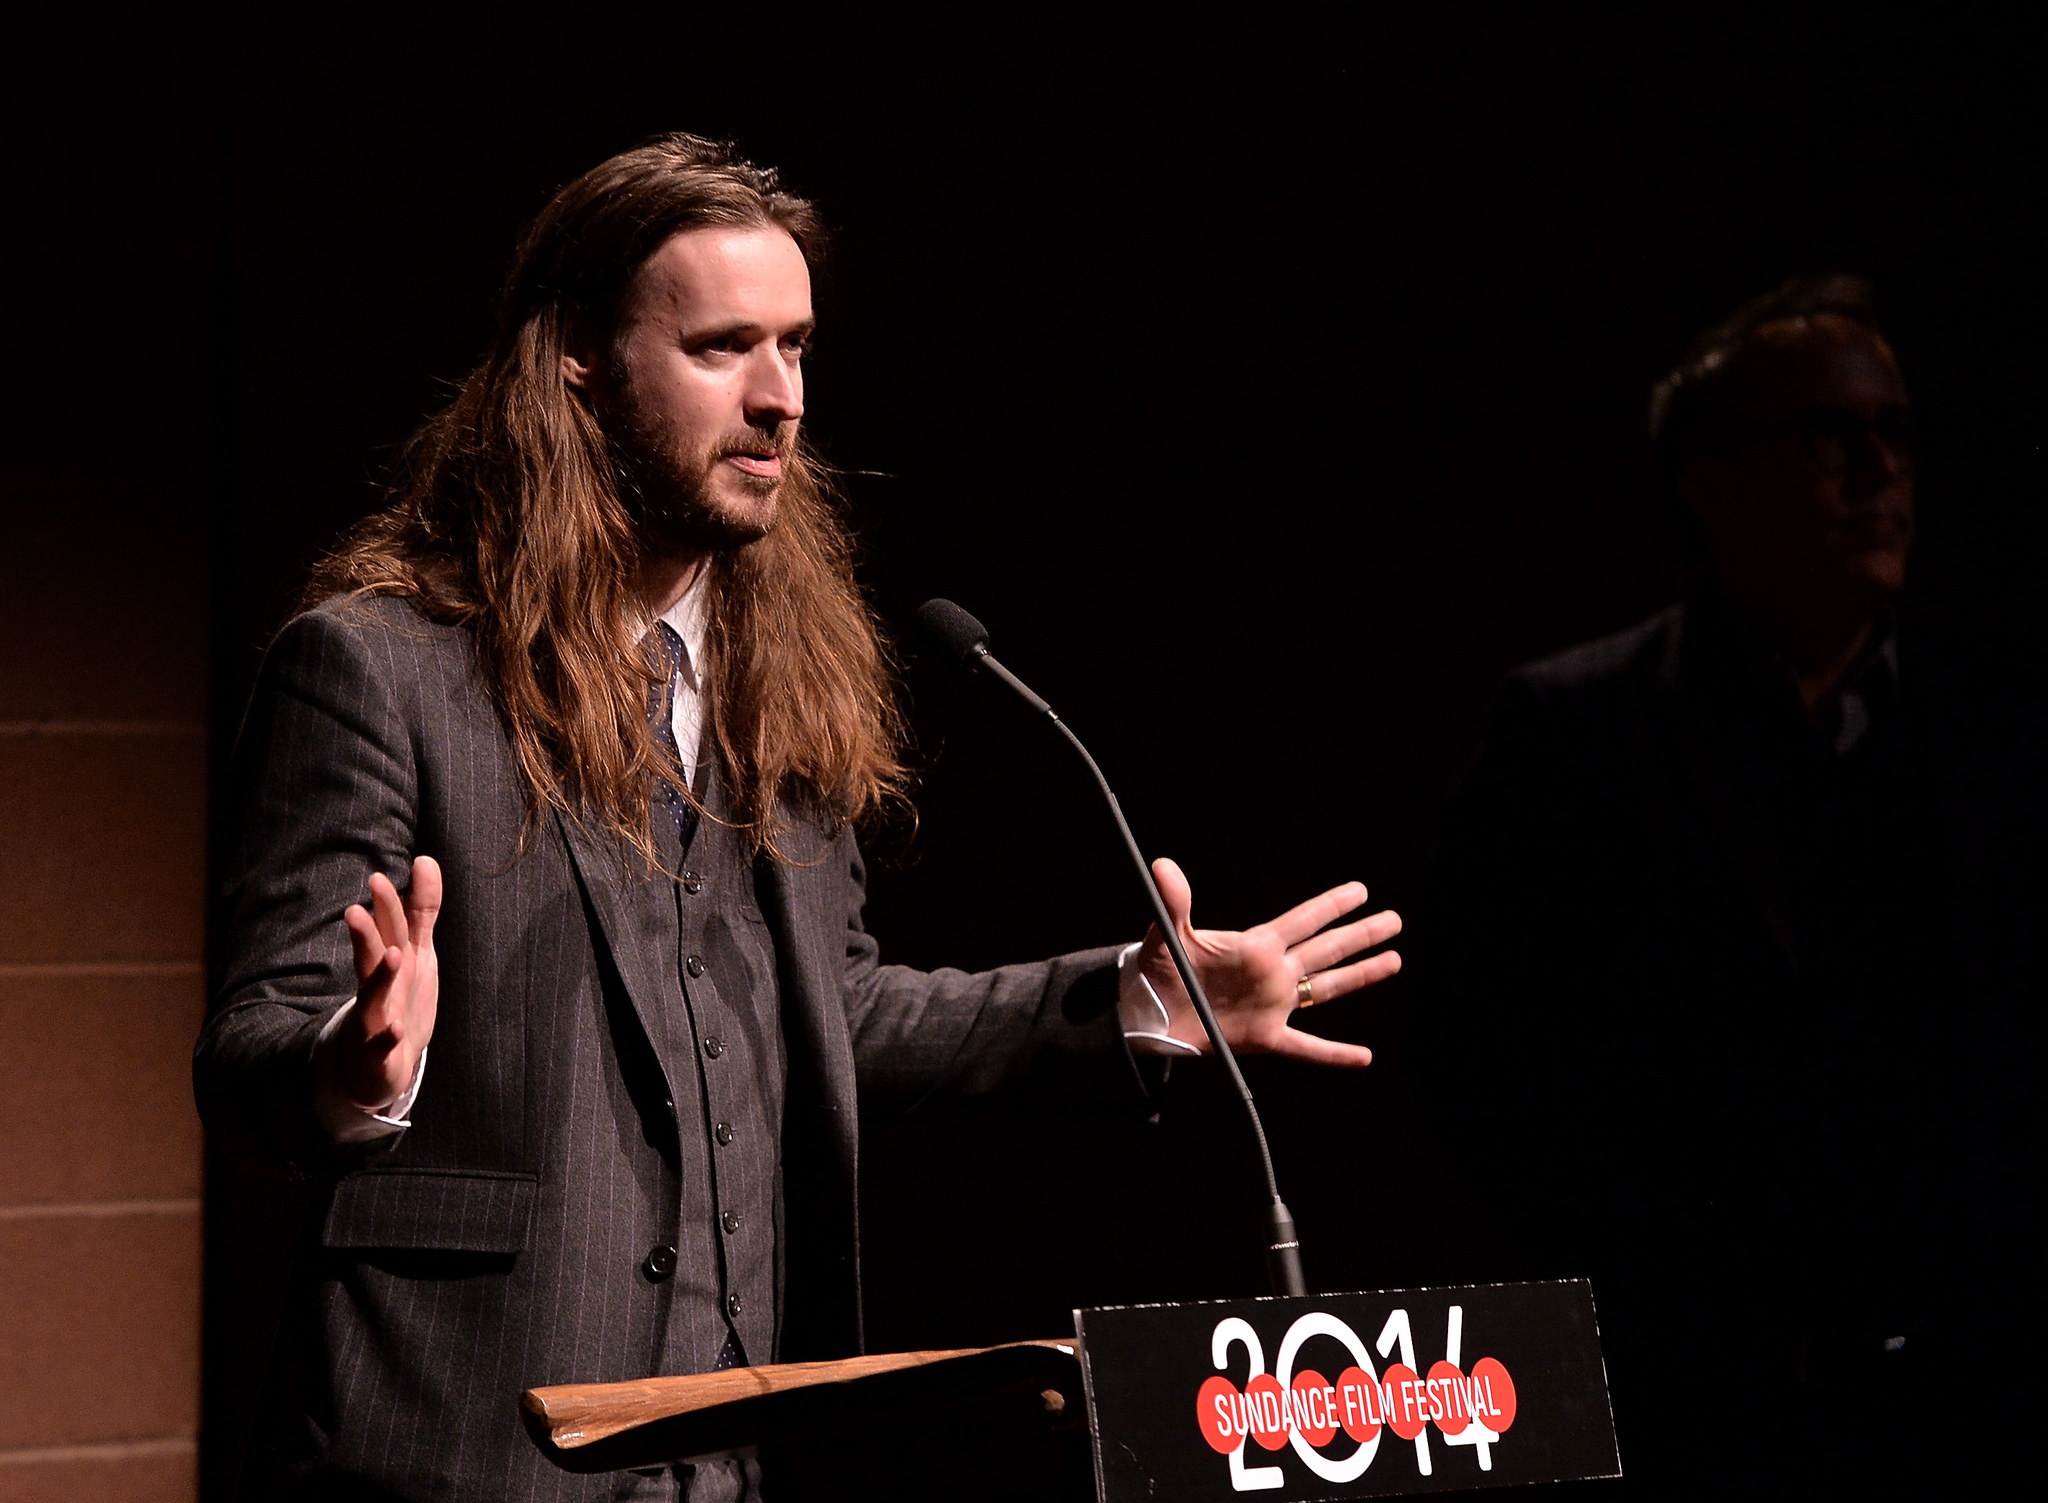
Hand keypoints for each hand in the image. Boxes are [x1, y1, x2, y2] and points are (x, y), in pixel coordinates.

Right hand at [327, 856, 442, 1111]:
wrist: (377, 1066)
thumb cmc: (398, 999)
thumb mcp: (416, 952)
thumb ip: (421, 908)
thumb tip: (425, 859)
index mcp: (389, 961)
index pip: (387, 930)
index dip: (385, 906)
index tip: (378, 878)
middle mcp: (377, 987)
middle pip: (372, 958)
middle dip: (367, 936)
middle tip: (356, 912)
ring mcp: (375, 1021)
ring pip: (374, 998)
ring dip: (383, 978)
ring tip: (394, 956)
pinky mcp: (379, 1054)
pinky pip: (382, 1047)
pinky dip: (388, 1038)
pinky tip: (397, 1031)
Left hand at [1134, 858, 1399, 1066]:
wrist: (1149, 1012)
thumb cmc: (1160, 970)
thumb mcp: (1168, 934)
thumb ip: (1174, 902)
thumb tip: (1162, 865)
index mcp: (1256, 945)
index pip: (1303, 920)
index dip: (1332, 906)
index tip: (1360, 891)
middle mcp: (1273, 972)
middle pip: (1327, 949)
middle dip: (1360, 935)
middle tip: (1394, 920)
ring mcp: (1273, 1005)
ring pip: (1327, 988)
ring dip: (1360, 976)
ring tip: (1393, 960)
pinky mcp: (1265, 1038)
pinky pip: (1307, 1048)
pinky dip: (1335, 1054)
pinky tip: (1363, 1056)